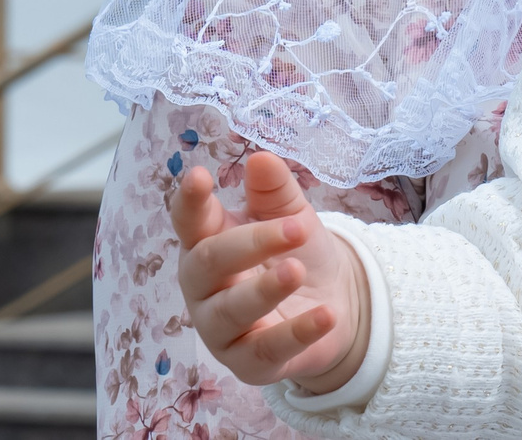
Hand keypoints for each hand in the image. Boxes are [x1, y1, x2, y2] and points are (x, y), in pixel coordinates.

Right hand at [171, 150, 368, 393]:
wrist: (331, 304)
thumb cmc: (295, 253)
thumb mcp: (291, 216)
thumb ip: (275, 191)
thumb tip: (261, 158)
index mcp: (207, 243)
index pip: (189, 221)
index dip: (189, 201)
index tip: (198, 175)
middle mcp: (204, 288)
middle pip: (210, 262)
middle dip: (251, 242)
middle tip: (295, 227)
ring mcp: (220, 329)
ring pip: (231, 310)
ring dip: (265, 289)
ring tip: (297, 270)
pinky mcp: (247, 364)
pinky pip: (267, 350)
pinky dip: (297, 333)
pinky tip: (327, 315)